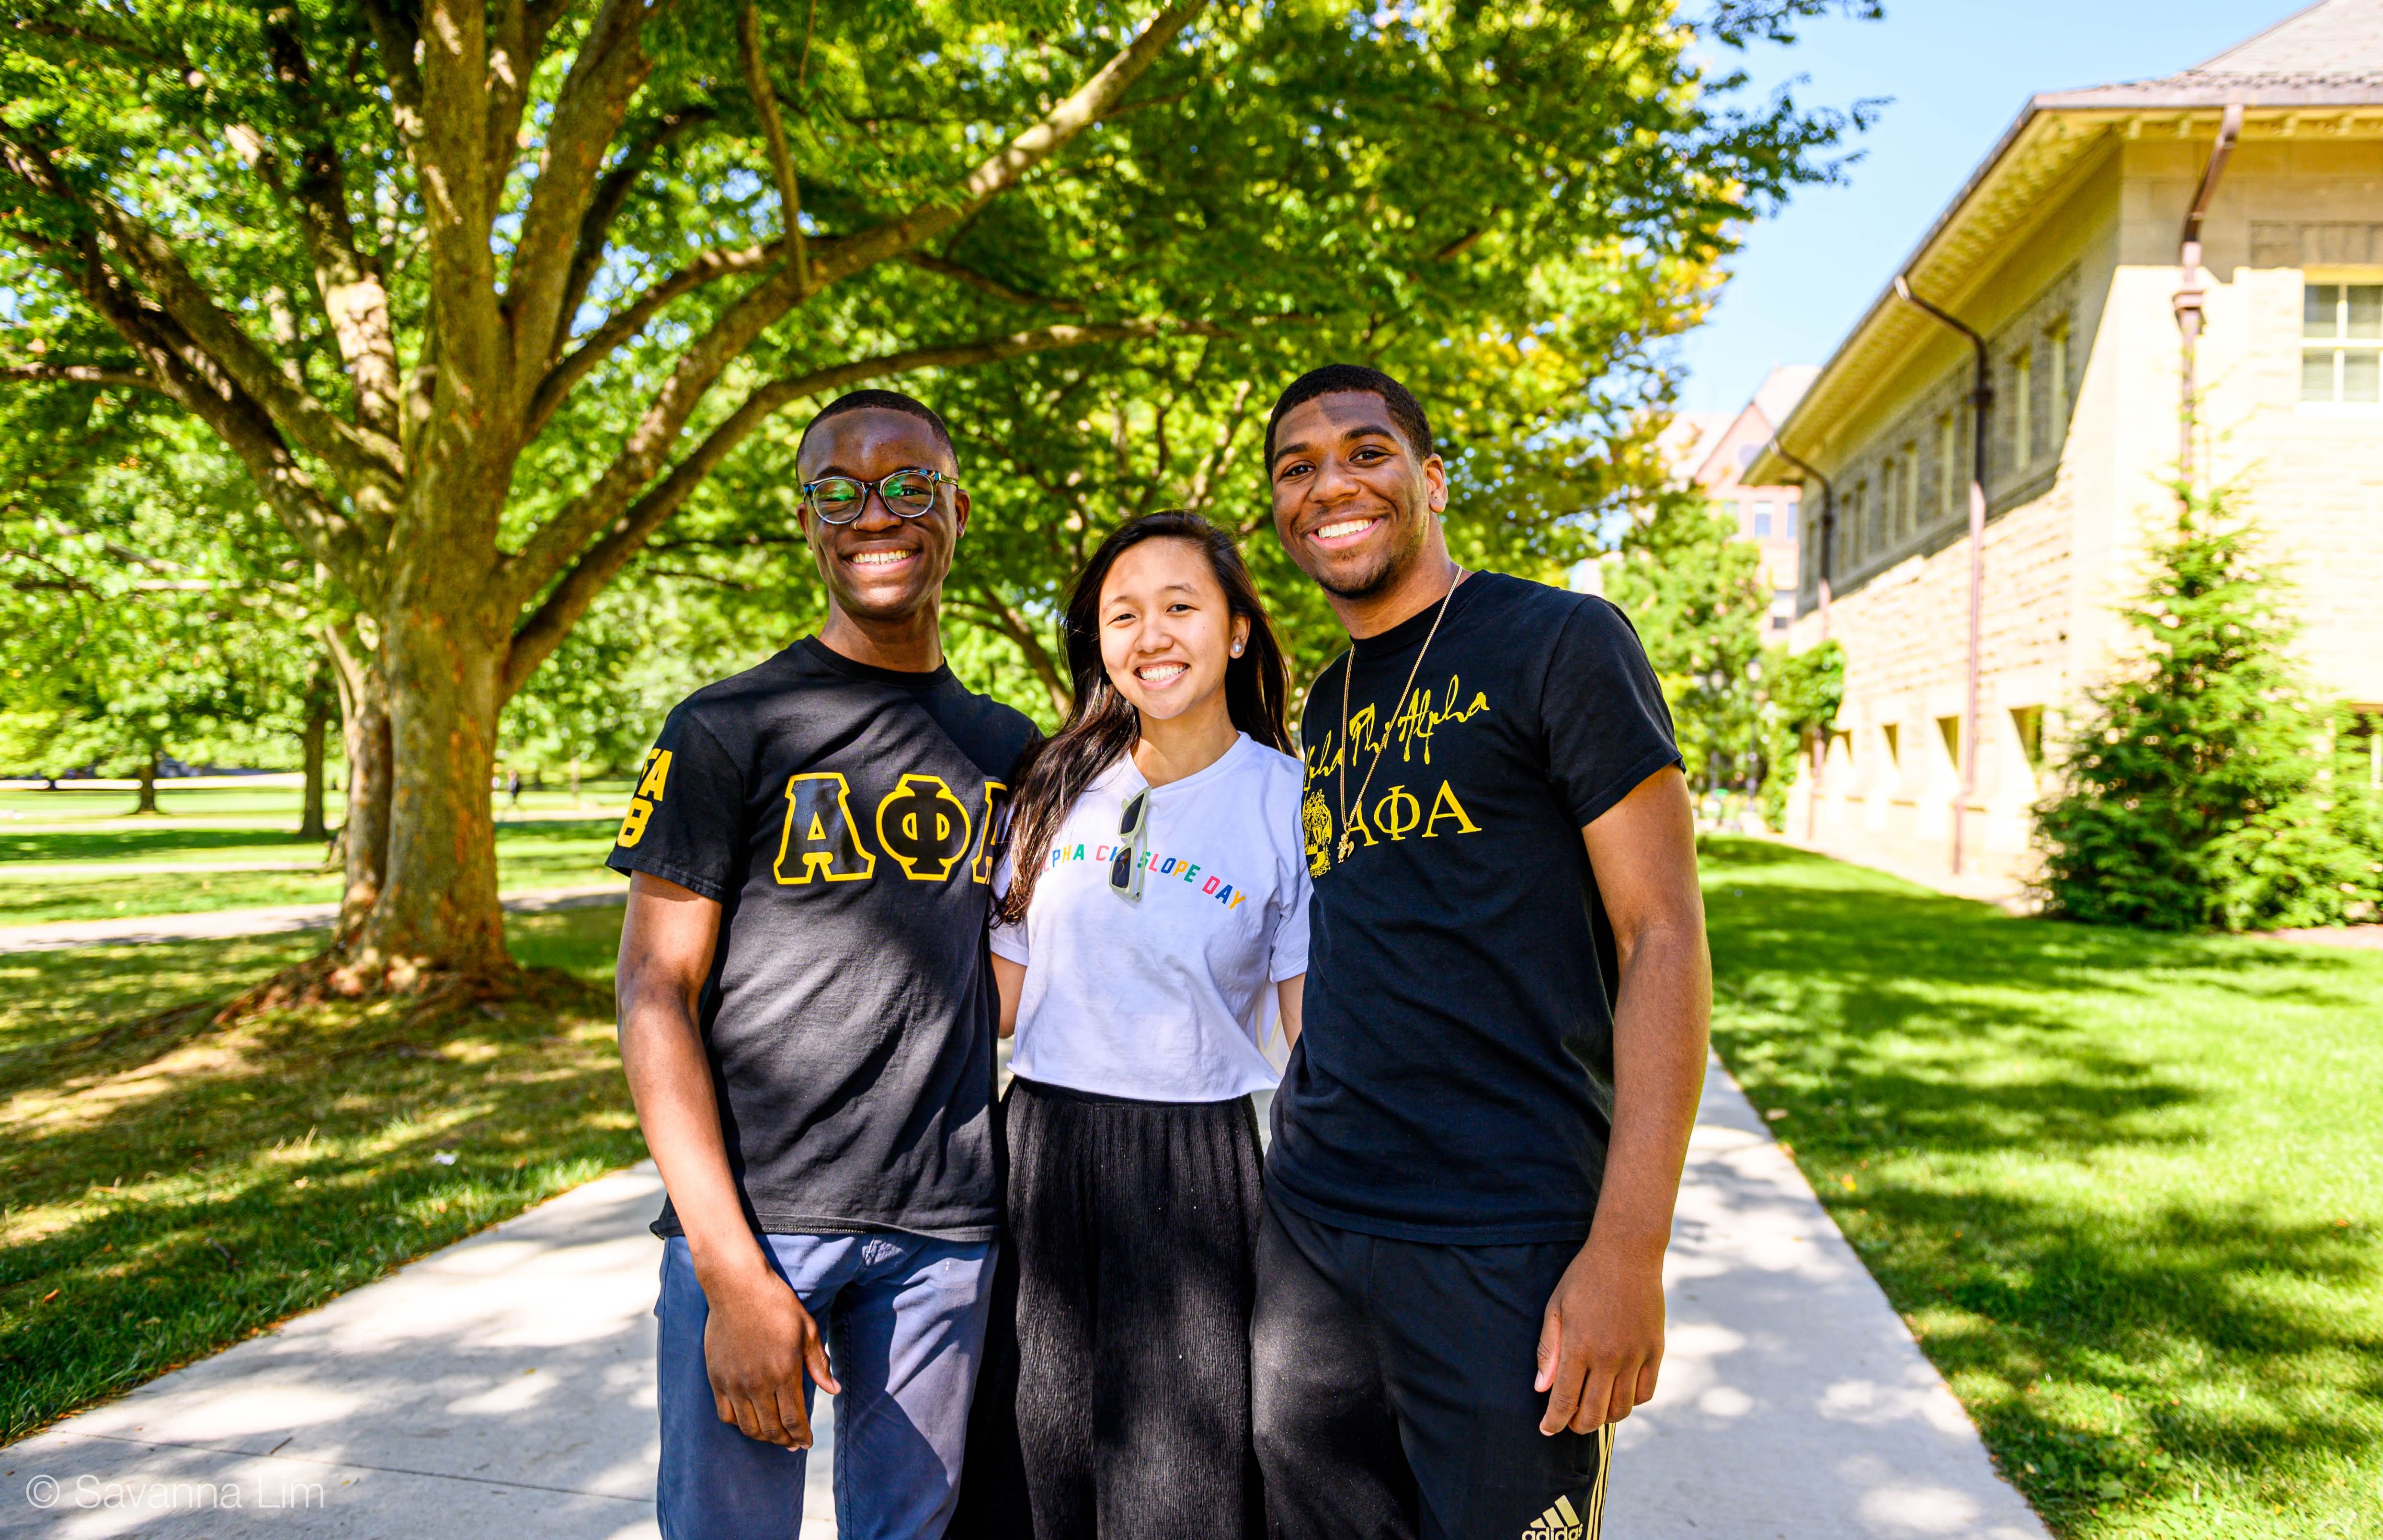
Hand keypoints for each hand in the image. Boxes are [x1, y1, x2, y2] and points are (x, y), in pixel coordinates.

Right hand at [701, 1261, 840, 1447]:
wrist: (737, 1287)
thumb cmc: (777, 1305)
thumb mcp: (807, 1330)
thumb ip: (818, 1363)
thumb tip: (833, 1390)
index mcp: (784, 1372)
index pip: (793, 1419)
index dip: (801, 1435)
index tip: (807, 1442)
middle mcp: (757, 1383)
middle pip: (771, 1428)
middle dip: (785, 1440)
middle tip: (793, 1443)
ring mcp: (734, 1382)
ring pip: (748, 1426)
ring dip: (763, 1436)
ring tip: (773, 1436)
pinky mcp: (716, 1378)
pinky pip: (726, 1414)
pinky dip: (739, 1423)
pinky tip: (750, 1421)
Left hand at [1533, 1232, 1665, 1434]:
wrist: (1627, 1252)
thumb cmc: (1584, 1278)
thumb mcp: (1556, 1307)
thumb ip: (1548, 1350)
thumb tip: (1542, 1388)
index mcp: (1580, 1347)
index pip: (1565, 1401)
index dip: (1554, 1422)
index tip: (1547, 1430)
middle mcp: (1609, 1357)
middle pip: (1594, 1413)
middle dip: (1577, 1425)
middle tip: (1569, 1422)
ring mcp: (1636, 1355)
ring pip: (1622, 1408)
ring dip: (1605, 1417)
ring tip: (1592, 1411)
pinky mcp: (1656, 1350)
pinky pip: (1646, 1392)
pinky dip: (1631, 1402)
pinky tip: (1619, 1395)